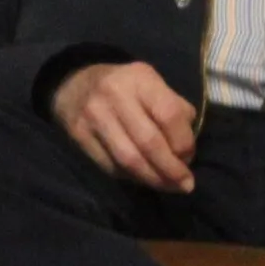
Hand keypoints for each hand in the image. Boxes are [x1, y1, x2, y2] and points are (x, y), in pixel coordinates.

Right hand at [51, 61, 198, 190]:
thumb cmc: (125, 86)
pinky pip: (110, 166)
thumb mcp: (153, 83)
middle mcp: (115, 95)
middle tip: (185, 185)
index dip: (184, 142)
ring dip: (152, 179)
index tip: (190, 158)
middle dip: (171, 169)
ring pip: (128, 159)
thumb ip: (174, 107)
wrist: (74, 83)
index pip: (169, 115)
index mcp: (141, 79)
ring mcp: (94, 116)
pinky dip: (131, 177)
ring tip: (169, 187)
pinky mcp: (79, 135)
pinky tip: (144, 179)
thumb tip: (187, 148)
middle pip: (149, 142)